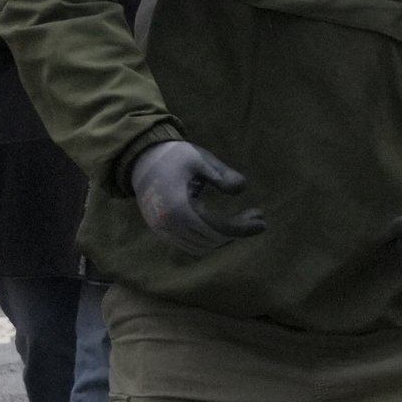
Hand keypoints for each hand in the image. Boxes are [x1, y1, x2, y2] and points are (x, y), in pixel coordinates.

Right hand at [130, 138, 264, 251]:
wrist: (138, 158)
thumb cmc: (172, 155)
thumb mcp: (199, 159)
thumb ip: (221, 175)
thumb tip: (243, 188)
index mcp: (179, 207)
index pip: (217, 228)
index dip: (242, 228)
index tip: (263, 222)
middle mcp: (169, 224)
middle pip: (211, 240)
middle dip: (237, 232)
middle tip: (258, 216)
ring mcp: (163, 229)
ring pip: (201, 245)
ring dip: (224, 237)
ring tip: (244, 220)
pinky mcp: (161, 229)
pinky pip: (189, 243)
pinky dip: (209, 238)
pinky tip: (224, 223)